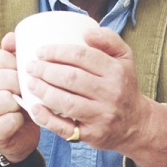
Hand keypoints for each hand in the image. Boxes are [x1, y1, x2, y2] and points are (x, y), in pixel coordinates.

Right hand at [0, 32, 39, 162]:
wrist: (15, 136)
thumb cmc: (18, 101)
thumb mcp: (16, 75)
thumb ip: (14, 55)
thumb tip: (12, 36)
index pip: (0, 57)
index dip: (19, 65)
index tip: (26, 74)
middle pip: (4, 77)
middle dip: (23, 85)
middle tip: (30, 92)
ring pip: (5, 98)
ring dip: (21, 102)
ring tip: (24, 106)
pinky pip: (8, 119)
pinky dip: (19, 120)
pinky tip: (19, 120)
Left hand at [22, 27, 166, 166]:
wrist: (135, 123)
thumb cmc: (123, 86)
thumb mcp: (125, 59)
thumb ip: (109, 39)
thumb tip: (86, 31)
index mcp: (117, 72)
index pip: (82, 56)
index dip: (57, 52)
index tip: (41, 51)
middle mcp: (111, 94)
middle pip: (71, 78)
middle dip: (45, 70)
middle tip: (31, 67)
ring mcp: (102, 116)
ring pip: (65, 102)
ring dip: (43, 91)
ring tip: (31, 83)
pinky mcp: (92, 134)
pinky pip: (64, 128)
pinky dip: (45, 118)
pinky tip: (34, 107)